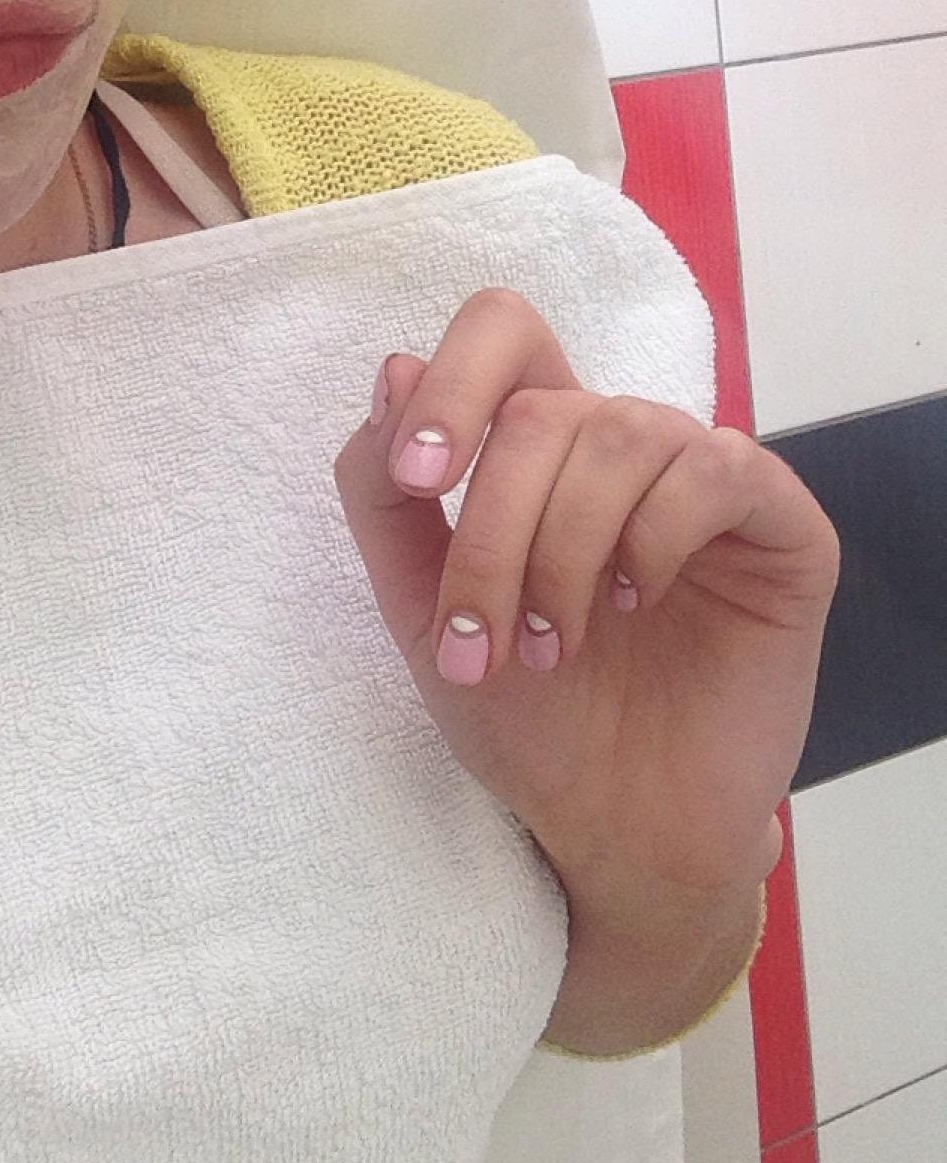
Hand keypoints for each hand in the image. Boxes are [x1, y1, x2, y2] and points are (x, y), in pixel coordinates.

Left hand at [332, 289, 840, 917]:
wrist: (613, 827)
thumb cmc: (524, 716)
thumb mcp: (419, 611)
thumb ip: (384, 499)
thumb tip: (392, 367)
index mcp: (535, 450)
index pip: (502, 335)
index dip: (451, 382)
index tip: (416, 479)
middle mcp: (619, 446)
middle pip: (541, 407)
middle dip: (493, 528)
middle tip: (485, 639)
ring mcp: (700, 477)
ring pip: (619, 433)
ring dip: (564, 550)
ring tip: (556, 644)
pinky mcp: (777, 524)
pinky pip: (716, 469)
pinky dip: (655, 537)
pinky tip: (636, 603)